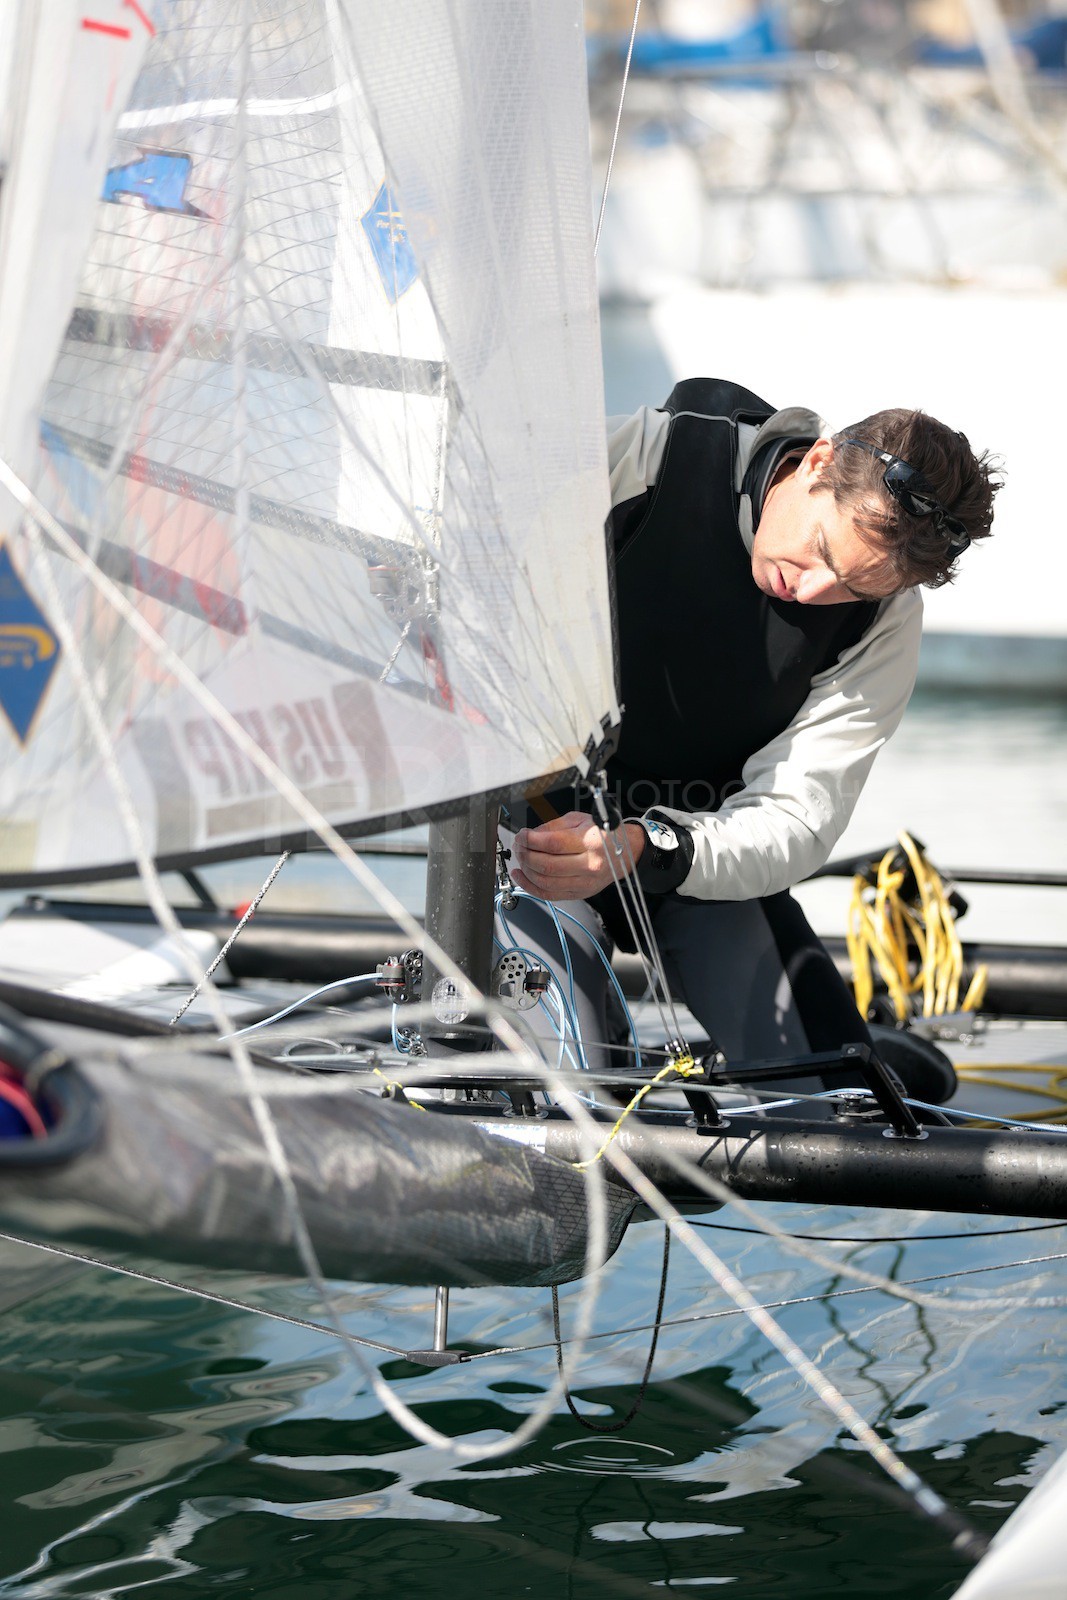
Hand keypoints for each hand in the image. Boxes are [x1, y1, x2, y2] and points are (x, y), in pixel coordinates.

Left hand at [510, 811, 644, 901]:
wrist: (625, 853)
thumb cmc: (603, 834)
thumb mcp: (580, 820)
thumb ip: (553, 827)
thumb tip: (530, 836)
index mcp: (591, 842)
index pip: (553, 844)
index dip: (531, 840)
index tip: (522, 835)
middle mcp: (589, 865)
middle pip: (547, 865)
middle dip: (525, 855)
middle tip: (519, 846)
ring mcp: (585, 883)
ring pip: (546, 882)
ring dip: (526, 871)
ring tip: (520, 859)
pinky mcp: (580, 894)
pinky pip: (549, 895)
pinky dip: (530, 887)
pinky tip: (522, 876)